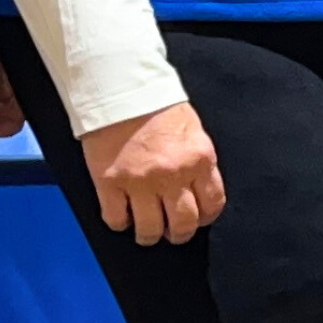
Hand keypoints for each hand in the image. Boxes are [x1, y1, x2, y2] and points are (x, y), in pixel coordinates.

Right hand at [80, 101, 223, 245]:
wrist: (120, 88)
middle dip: (179, 234)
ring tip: (146, 231)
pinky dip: (120, 223)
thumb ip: (198, 164)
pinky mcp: (109, 182)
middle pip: (183, 224)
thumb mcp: (193, 133)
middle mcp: (173, 174)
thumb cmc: (156, 106)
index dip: (205, 218)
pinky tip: (122, 216)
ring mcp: (139, 181)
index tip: (197, 219)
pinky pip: (116, 219)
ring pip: (150, 229)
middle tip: (172, 232)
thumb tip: (197, 192)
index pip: (212, 205)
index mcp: (199, 160)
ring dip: (149, 235)